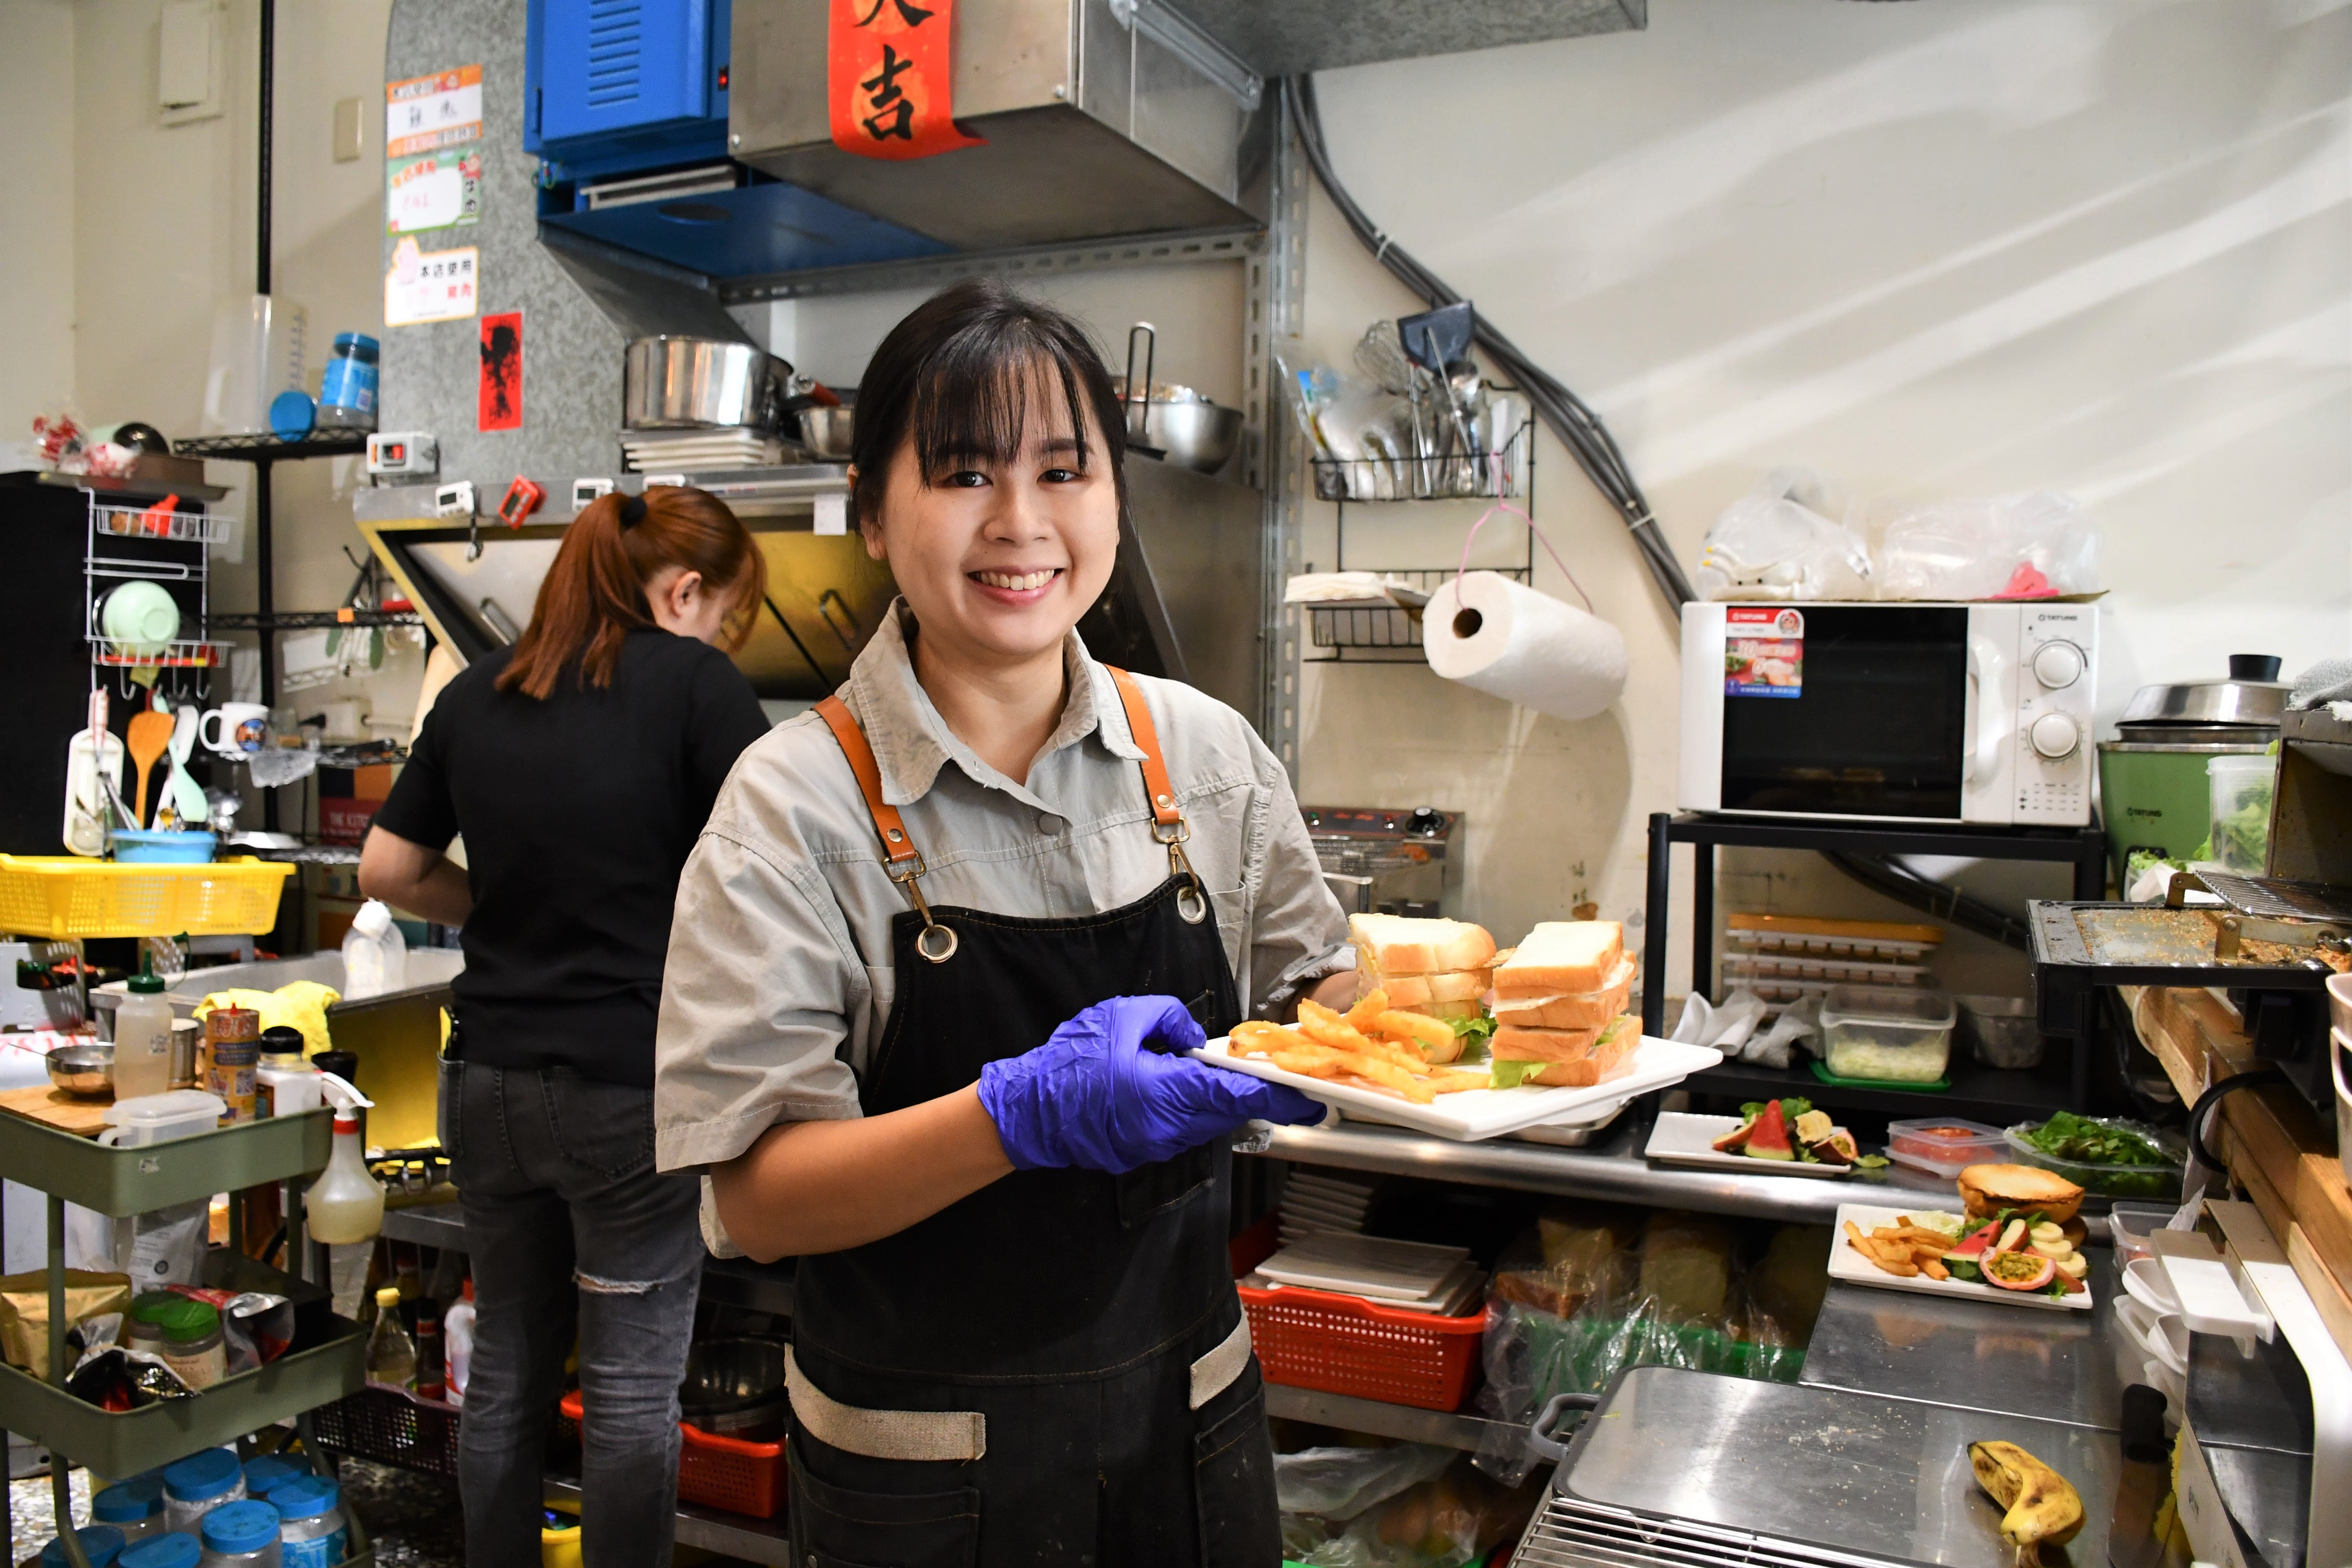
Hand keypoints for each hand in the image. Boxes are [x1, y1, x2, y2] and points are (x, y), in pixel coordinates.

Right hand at [977, 996, 1325, 1172]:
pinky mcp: (1144, 1149)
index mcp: (1164, 1093)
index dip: (1277, 1094)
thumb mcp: (1120, 1017)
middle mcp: (1166, 1128)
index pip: (1236, 1096)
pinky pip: (1183, 1126)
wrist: (1027, 1112)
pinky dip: (1195, 1107)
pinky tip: (1189, 1084)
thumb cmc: (1068, 1064)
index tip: (1309, 1095)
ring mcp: (1156, 1145)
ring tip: (1230, 1071)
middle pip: (1229, 1111)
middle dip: (1256, 1093)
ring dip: (1222, 1098)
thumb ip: (1168, 1018)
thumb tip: (1194, 1037)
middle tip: (1284, 1076)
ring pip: (1208, 1120)